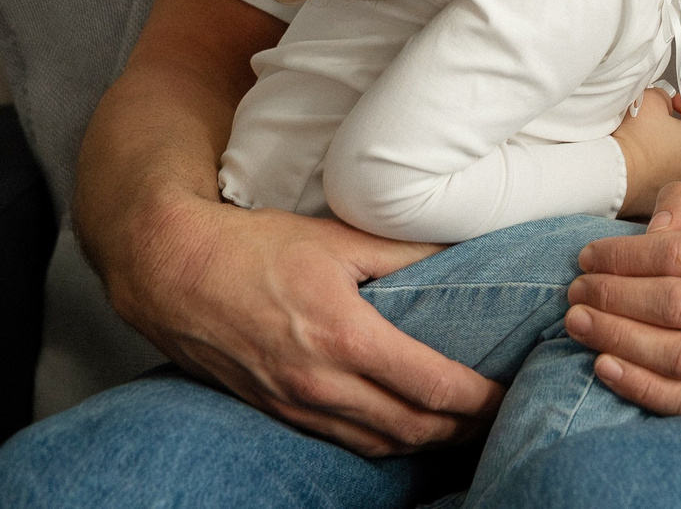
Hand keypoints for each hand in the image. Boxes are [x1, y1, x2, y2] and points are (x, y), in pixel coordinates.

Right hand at [103, 190, 500, 456]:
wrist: (172, 271)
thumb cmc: (253, 246)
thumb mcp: (336, 236)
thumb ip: (403, 250)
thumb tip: (458, 253)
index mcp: (347, 337)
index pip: (434, 386)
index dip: (480, 398)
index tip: (508, 391)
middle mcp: (323, 382)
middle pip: (415, 428)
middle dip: (464, 428)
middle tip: (498, 413)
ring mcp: (297, 404)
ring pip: (381, 444)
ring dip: (427, 442)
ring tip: (461, 427)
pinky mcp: (277, 411)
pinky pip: (344, 441)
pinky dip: (383, 443)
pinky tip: (403, 430)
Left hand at [562, 184, 680, 413]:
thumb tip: (649, 229)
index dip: (625, 257)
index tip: (588, 257)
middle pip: (675, 305)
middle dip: (614, 296)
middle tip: (576, 291)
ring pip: (677, 356)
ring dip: (617, 339)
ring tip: (579, 324)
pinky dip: (640, 387)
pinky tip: (605, 367)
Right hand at [613, 88, 680, 215]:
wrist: (615, 175)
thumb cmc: (634, 142)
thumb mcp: (649, 101)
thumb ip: (665, 96)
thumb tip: (667, 103)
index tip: (678, 105)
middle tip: (665, 120)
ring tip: (661, 142)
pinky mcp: (678, 193)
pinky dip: (674, 166)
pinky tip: (654, 161)